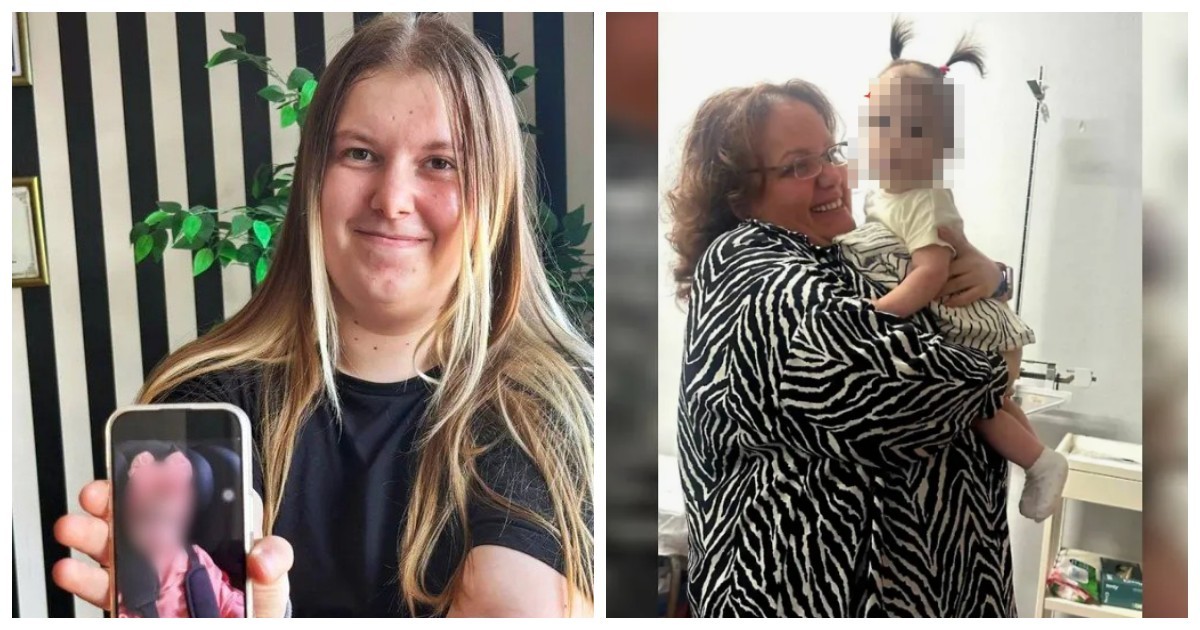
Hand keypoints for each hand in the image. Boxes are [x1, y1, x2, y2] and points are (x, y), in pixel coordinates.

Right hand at [52, 480, 293, 616]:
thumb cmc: (254, 604)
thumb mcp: (272, 580)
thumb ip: (274, 561)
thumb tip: (263, 556)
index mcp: (210, 530)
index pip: (187, 497)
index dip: (164, 480)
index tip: (144, 468)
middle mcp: (175, 545)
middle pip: (140, 516)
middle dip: (113, 501)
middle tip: (95, 493)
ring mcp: (151, 572)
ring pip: (114, 546)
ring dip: (90, 534)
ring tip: (72, 528)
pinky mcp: (134, 600)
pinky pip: (106, 587)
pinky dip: (84, 578)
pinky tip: (71, 570)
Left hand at [937, 226, 1001, 306]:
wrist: (996, 276)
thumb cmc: (974, 262)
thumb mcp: (966, 249)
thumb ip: (953, 239)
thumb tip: (938, 227)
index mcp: (966, 253)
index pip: (952, 250)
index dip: (942, 250)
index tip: (931, 245)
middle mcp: (972, 264)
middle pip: (948, 273)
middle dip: (935, 279)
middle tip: (920, 284)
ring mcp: (977, 277)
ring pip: (954, 286)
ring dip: (941, 292)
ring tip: (929, 295)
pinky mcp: (982, 290)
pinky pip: (964, 297)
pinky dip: (954, 301)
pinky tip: (946, 302)